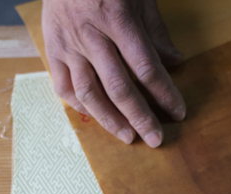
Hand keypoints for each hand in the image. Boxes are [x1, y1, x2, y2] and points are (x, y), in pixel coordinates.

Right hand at [42, 0, 185, 147]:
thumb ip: (156, 30)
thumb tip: (176, 62)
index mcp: (116, 17)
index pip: (145, 66)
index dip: (164, 93)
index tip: (178, 111)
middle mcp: (90, 34)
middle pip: (118, 86)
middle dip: (140, 117)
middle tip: (156, 138)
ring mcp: (68, 44)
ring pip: (89, 92)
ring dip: (110, 120)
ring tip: (127, 137)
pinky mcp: (52, 48)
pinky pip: (63, 86)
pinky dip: (79, 105)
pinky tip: (96, 116)